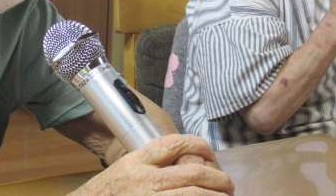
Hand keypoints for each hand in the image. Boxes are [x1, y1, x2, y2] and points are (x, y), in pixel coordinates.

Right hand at [72, 134, 233, 195]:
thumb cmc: (107, 193)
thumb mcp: (126, 168)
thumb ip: (152, 162)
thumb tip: (186, 161)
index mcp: (138, 161)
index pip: (175, 144)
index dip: (200, 146)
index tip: (210, 154)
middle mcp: (146, 180)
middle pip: (194, 173)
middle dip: (218, 179)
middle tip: (227, 184)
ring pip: (195, 195)